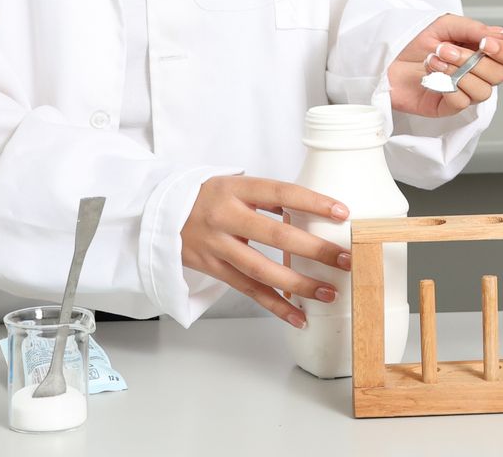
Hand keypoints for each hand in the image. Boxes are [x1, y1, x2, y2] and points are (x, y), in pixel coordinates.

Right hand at [179, 175, 349, 327]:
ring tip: (328, 292)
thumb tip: (308, 210)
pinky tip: (298, 316)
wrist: (157, 214)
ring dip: (299, 285)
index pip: (281, 192)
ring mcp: (217, 247)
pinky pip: (248, 291)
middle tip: (345, 259)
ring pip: (262, 270)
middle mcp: (225, 218)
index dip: (312, 202)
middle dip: (314, 249)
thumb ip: (267, 197)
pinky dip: (274, 306)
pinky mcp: (213, 270)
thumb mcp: (232, 185)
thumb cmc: (205, 197)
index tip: (342, 211)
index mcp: (235, 190)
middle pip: (275, 236)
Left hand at [388, 16, 502, 117]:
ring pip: (482, 91)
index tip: (485, 44)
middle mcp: (476, 73)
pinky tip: (432, 77)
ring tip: (434, 61)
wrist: (386, 59)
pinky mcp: (448, 107)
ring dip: (457, 73)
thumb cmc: (413, 42)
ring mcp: (464, 92)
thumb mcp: (445, 25)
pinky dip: (447, 88)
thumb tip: (502, 34)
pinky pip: (461, 103)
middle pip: (499, 76)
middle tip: (446, 50)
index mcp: (480, 52)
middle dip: (471, 61)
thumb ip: (474, 28)